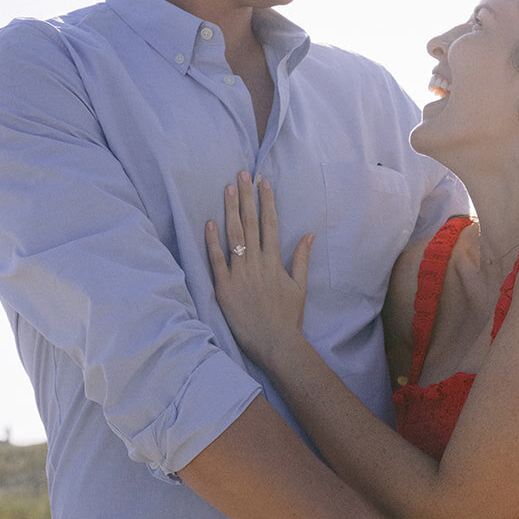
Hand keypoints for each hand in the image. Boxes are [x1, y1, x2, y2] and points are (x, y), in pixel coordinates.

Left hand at [206, 172, 313, 368]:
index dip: (267, 202)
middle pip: (251, 224)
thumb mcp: (300, 286)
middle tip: (242, 175)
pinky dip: (212, 242)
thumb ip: (301, 258)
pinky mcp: (225, 288)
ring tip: (227, 189)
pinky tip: (209, 223)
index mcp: (275, 262)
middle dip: (247, 197)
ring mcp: (240, 275)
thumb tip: (308, 234)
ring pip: (234, 237)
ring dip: (230, 211)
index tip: (264, 182)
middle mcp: (257, 264)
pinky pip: (216, 261)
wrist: (275, 343)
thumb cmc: (288, 317)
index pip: (270, 224)